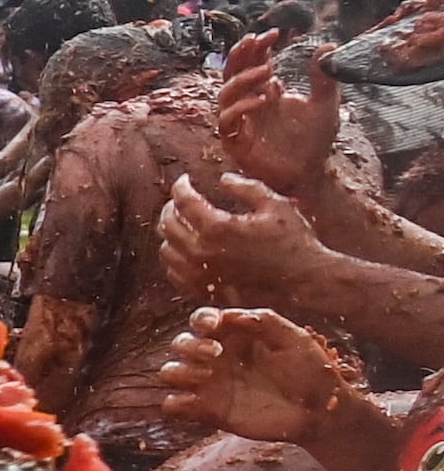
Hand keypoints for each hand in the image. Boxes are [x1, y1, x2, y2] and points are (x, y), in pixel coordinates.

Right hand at [157, 302, 361, 446]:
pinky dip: (175, 403)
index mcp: (236, 336)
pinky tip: (197, 401)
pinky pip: (173, 405)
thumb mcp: (294, 338)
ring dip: (179, 371)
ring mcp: (211, 385)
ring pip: (170, 372)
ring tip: (206, 376)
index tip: (213, 325)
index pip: (203, 320)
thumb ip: (264, 320)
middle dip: (191, 345)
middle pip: (181, 343)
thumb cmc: (311, 372)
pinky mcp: (207, 411)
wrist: (320, 412)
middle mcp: (218, 358)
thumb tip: (228, 315)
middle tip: (215, 354)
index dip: (201, 319)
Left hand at [163, 170, 336, 306]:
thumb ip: (246, 187)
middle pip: (168, 224)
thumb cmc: (293, 240)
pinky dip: (175, 258)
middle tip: (180, 200)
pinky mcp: (204, 291)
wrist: (303, 279)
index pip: (183, 201)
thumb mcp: (274, 204)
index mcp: (217, 228)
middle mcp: (202, 253)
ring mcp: (200, 275)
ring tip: (183, 223)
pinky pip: (174, 274)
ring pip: (167, 250)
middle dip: (172, 207)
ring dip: (171, 233)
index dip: (180, 187)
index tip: (184, 180)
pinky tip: (186, 249)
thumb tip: (223, 179)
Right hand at [216, 32, 341, 196]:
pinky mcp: (236, 144)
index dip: (258, 47)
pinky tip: (264, 99)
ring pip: (224, 96)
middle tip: (256, 41)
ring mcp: (240, 125)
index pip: (252, 64)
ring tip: (267, 71)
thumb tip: (327, 45)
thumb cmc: (314, 141)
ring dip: (242, 80)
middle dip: (241, 56)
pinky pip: (227, 123)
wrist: (311, 172)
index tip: (274, 33)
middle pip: (232, 75)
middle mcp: (248, 106)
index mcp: (265, 93)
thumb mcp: (325, 103)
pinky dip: (242, 108)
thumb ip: (323, 77)